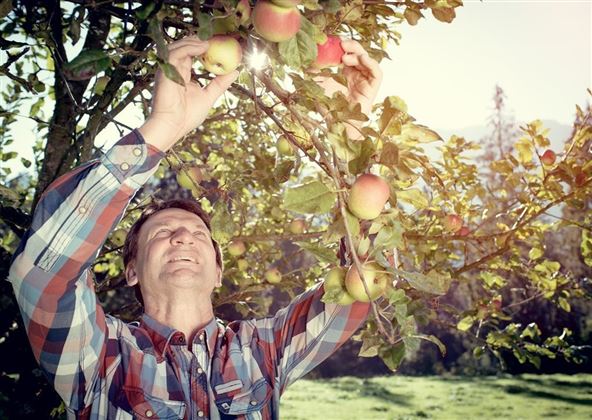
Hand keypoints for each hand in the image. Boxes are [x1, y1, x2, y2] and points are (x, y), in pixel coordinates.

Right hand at [140, 36, 238, 150]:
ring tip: (209, 43)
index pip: (190, 54)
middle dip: (197, 40)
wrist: (172, 126)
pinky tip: (202, 47)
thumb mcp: (208, 96)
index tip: (217, 44)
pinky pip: (176, 53)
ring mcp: (168, 70)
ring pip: (178, 46)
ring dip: (194, 42)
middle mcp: (173, 69)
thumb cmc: (187, 116)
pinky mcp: (165, 71)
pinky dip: (189, 48)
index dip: (202, 47)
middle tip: (214, 39)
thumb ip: (220, 83)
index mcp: (181, 74)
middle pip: (183, 47)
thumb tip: (235, 71)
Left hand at [314, 39, 382, 138]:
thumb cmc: (329, 109)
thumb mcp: (318, 86)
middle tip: (341, 43)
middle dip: (351, 46)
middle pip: (358, 54)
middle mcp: (356, 75)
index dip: (342, 47)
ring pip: (367, 60)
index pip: (347, 54)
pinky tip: (361, 59)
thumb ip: (314, 73)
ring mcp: (365, 81)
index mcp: (345, 73)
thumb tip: (306, 59)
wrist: (338, 126)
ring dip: (358, 54)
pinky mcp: (373, 88)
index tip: (332, 42)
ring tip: (344, 56)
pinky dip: (371, 63)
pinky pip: (377, 72)